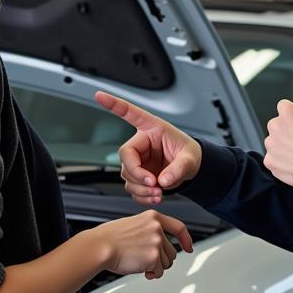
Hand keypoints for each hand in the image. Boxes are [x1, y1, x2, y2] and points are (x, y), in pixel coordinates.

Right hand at [88, 210, 192, 279]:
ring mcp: (156, 242)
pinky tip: (139, 269)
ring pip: (166, 263)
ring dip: (155, 267)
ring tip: (139, 263)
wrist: (100, 246)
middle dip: (162, 260)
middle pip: (172, 251)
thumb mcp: (133, 225)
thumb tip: (160, 246)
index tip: (189, 247)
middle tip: (148, 262)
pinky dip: (150, 274)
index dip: (186, 239)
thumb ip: (149, 231)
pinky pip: (158, 272)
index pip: (178, 227)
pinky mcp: (153, 257)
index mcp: (153, 217)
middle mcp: (157, 228)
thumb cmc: (110, 238)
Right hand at [95, 91, 201, 205]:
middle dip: (138, 174)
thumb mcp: (190, 159)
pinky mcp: (138, 176)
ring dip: (141, 188)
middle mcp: (141, 144)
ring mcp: (138, 161)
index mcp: (152, 129)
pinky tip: (154, 197)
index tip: (100, 95)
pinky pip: (132, 188)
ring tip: (159, 193)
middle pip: (126, 157)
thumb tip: (164, 180)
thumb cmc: (189, 155)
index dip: (114, 105)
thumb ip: (178, 169)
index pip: (131, 113)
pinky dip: (141, 195)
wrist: (191, 170)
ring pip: (127, 176)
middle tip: (155, 185)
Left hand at [263, 101, 292, 186]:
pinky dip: (280, 162)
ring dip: (281, 146)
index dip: (292, 115)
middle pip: (276, 125)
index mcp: (287, 112)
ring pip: (273, 143)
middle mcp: (275, 126)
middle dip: (285, 131)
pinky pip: (272, 160)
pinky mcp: (270, 161)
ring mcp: (271, 144)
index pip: (284, 107)